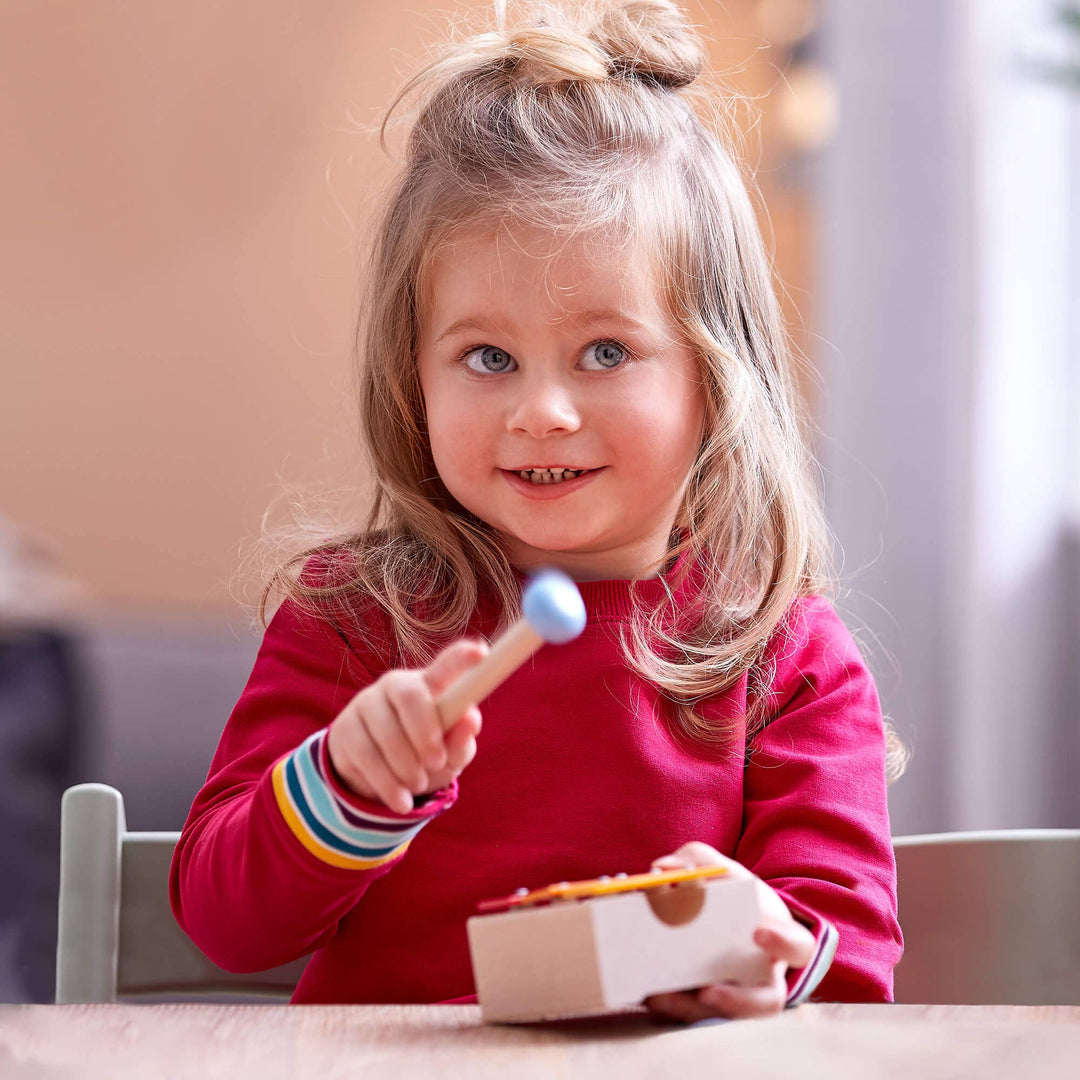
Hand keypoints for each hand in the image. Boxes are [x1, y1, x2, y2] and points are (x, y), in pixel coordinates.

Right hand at [326, 638, 488, 813]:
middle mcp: (396, 685)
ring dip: (406, 766)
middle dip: (425, 733)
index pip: (446, 666)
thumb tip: (470, 719)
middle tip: (436, 762)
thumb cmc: (425, 755)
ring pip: (385, 732)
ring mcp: (366, 704)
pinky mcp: (344, 730)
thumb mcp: (450, 755)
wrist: (377, 777)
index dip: (462, 658)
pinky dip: (387, 784)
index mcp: (430, 684)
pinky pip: (365, 756)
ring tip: (418, 784)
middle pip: (410, 695)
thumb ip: (462, 740)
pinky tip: (401, 800)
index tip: (481, 653)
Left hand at [643, 842, 815, 1023]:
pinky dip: (666, 1006)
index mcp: (782, 941)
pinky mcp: (707, 1007)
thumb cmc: (736, 896)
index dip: (783, 943)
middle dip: (736, 1001)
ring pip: (721, 1016)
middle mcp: (766, 977)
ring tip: (659, 995)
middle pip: (764, 1001)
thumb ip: (701, 862)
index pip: (797, 947)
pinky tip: (645, 992)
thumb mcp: (726, 873)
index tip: (757, 932)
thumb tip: (664, 869)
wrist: (733, 923)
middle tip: (706, 992)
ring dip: (688, 1009)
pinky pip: (690, 1015)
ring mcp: (739, 997)